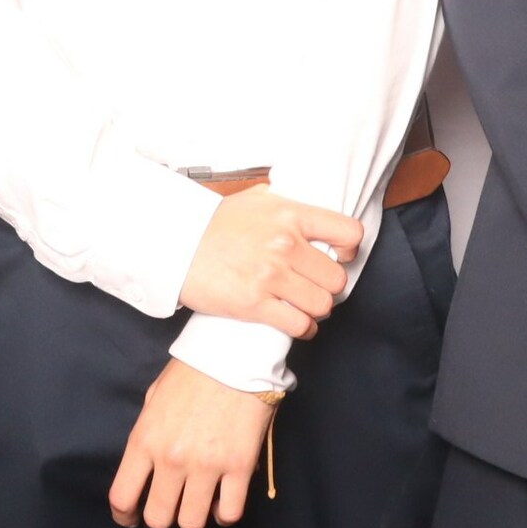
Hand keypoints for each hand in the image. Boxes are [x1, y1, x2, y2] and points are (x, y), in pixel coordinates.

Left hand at [109, 358, 274, 527]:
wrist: (235, 351)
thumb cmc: (193, 369)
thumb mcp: (154, 397)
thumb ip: (147, 435)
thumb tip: (148, 466)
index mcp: (145, 439)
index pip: (122, 497)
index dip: (123, 516)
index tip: (130, 518)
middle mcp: (172, 458)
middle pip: (158, 518)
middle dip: (160, 518)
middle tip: (168, 507)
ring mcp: (207, 465)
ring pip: (191, 523)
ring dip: (192, 518)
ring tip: (196, 504)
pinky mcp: (239, 466)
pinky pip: (229, 513)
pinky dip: (223, 515)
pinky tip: (221, 503)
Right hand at [177, 189, 362, 340]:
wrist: (176, 245)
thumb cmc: (213, 223)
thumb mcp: (255, 199)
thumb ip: (286, 204)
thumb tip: (308, 209)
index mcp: (290, 214)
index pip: (348, 233)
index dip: (350, 249)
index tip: (342, 256)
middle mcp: (285, 244)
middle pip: (336, 278)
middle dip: (329, 286)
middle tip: (317, 286)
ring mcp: (270, 276)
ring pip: (322, 304)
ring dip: (317, 309)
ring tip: (306, 305)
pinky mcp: (255, 304)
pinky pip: (299, 325)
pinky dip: (303, 328)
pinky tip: (297, 323)